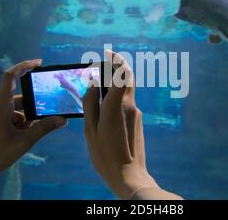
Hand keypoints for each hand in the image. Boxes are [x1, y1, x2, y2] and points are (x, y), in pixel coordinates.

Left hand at [0, 59, 67, 198]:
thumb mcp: (25, 141)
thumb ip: (45, 128)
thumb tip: (62, 119)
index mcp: (0, 106)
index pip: (10, 77)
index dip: (24, 66)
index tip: (38, 63)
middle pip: (20, 101)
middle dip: (32, 112)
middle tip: (40, 124)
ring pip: (15, 111)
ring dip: (25, 121)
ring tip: (25, 138)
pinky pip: (8, 116)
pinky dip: (18, 124)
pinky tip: (18, 139)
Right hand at [82, 51, 159, 198]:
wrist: (129, 175)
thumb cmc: (105, 155)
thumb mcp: (90, 130)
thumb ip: (90, 104)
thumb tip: (93, 85)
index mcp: (118, 106)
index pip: (122, 74)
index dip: (116, 60)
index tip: (107, 53)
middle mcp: (130, 106)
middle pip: (127, 78)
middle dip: (117, 67)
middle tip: (104, 63)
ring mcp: (136, 113)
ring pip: (127, 89)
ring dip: (116, 82)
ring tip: (99, 85)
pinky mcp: (137, 120)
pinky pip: (126, 101)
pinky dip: (117, 95)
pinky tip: (104, 104)